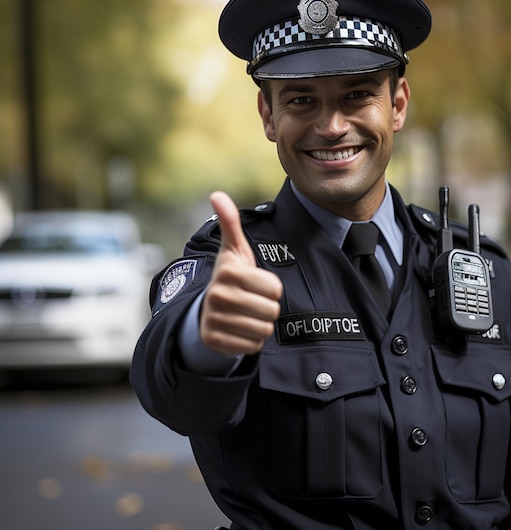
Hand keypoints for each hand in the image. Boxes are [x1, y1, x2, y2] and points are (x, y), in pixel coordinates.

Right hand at [200, 191, 282, 354]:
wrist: (207, 309)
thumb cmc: (230, 276)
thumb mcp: (233, 249)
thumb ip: (230, 222)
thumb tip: (217, 194)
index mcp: (229, 272)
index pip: (275, 288)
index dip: (271, 287)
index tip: (255, 284)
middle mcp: (218, 296)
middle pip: (272, 310)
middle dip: (267, 307)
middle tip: (252, 301)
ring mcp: (215, 320)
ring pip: (264, 329)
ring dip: (260, 323)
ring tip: (246, 314)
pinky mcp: (216, 341)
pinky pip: (254, 345)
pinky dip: (251, 340)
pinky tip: (239, 329)